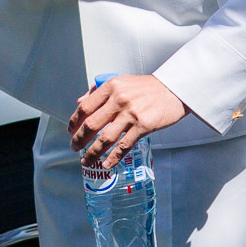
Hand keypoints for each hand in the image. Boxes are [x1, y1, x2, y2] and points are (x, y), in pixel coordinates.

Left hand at [68, 75, 188, 166]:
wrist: (176, 89)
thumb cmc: (150, 88)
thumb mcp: (123, 82)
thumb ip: (101, 91)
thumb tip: (81, 103)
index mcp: (111, 87)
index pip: (85, 107)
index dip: (74, 122)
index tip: (70, 130)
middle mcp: (119, 99)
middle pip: (91, 124)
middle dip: (79, 139)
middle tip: (75, 147)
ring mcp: (131, 113)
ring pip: (105, 138)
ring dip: (93, 152)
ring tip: (87, 160)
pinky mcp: (143, 125)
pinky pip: (124, 145)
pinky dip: (113, 157)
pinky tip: (107, 164)